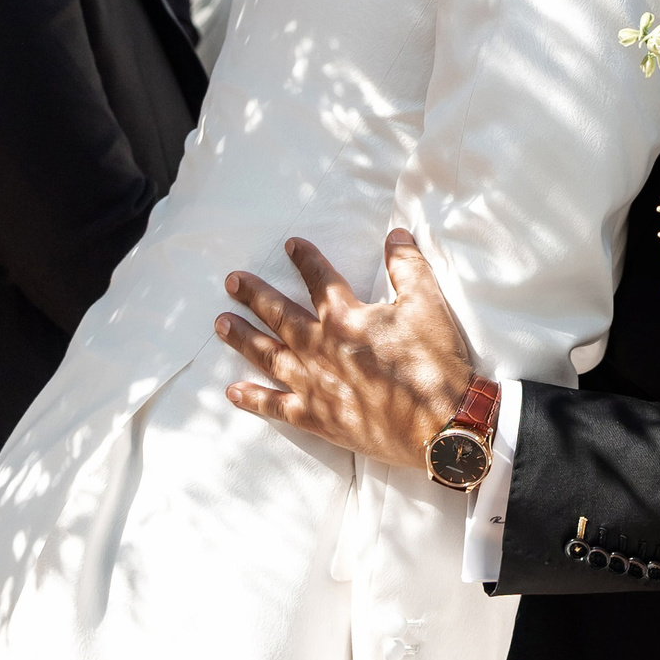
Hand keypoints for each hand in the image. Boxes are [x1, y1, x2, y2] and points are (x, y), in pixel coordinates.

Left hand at [217, 228, 475, 469]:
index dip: (305, 259)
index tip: (289, 245)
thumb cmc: (434, 363)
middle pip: (280, 315)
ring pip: (268, 355)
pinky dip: (253, 398)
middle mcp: (320, 349)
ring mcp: (314, 385)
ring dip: (243, 338)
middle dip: (255, 295)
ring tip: (221, 324)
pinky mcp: (317, 417)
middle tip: (232, 282)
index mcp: (345, 318)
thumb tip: (395, 235)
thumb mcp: (427, 305)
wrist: (438, 423)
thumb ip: (407, 267)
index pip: (320, 279)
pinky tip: (233, 391)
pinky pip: (276, 406)